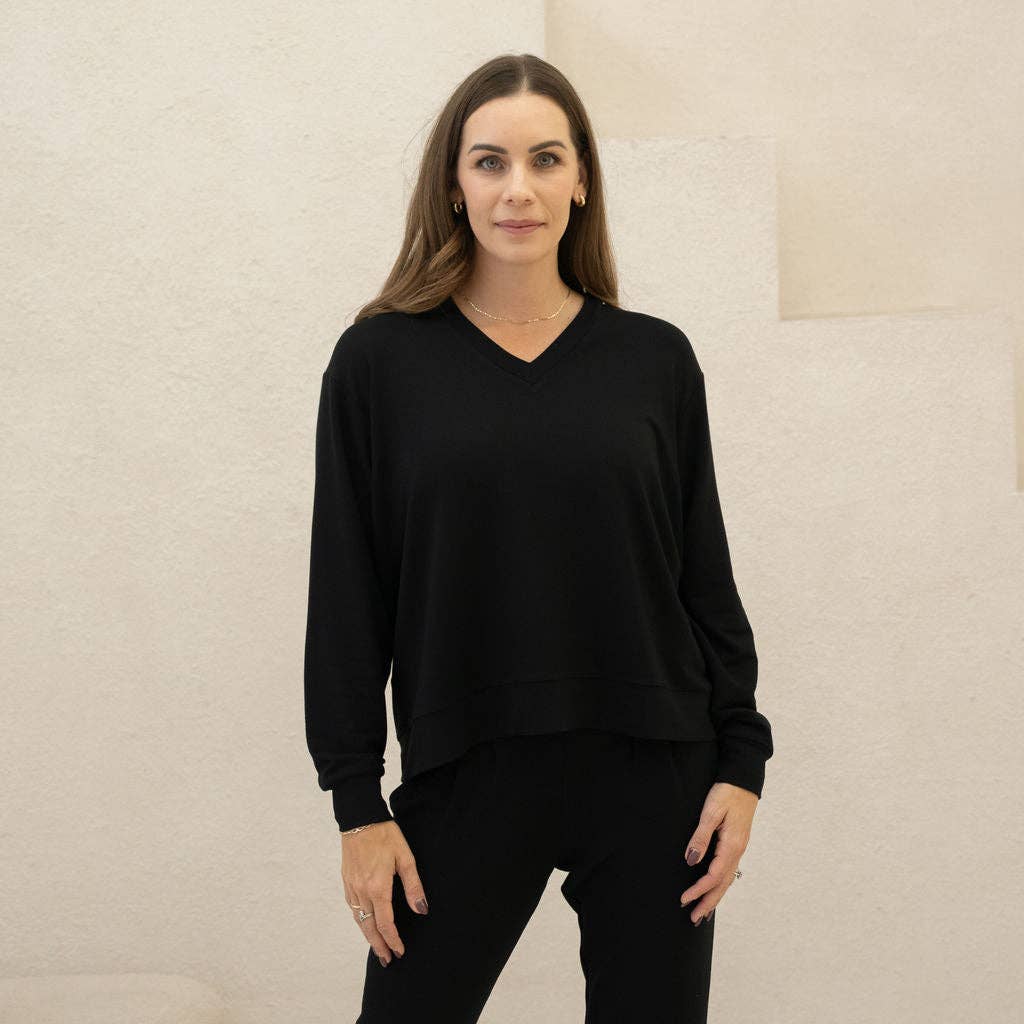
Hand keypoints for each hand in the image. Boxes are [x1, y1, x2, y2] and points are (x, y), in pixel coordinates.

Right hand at [341, 820, 429, 964]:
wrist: (360, 818)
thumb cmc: (385, 835)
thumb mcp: (405, 858)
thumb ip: (413, 886)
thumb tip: (421, 910)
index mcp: (377, 887)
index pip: (385, 923)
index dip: (393, 940)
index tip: (400, 951)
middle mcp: (361, 891)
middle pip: (369, 927)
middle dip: (379, 946)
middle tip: (387, 960)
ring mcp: (351, 886)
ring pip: (359, 919)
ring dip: (368, 935)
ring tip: (377, 946)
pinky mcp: (346, 880)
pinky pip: (352, 907)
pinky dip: (359, 920)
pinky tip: (365, 922)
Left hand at [679, 781, 757, 924]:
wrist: (743, 779)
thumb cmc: (726, 793)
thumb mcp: (711, 812)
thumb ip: (700, 837)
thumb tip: (691, 862)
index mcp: (731, 845)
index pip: (713, 876)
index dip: (698, 890)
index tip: (684, 900)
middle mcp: (737, 850)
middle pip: (723, 884)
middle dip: (709, 902)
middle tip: (694, 919)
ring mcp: (739, 848)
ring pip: (727, 879)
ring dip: (715, 896)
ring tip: (703, 912)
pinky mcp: (736, 843)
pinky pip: (728, 870)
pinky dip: (720, 883)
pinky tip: (714, 888)